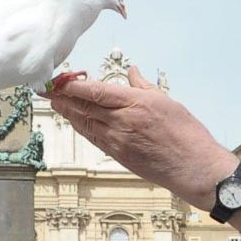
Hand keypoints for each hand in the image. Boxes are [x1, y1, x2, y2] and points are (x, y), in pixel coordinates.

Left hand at [47, 66, 240, 215]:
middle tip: (45, 89)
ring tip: (53, 103)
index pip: (94, 91)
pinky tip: (74, 121)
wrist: (194, 168)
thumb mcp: (167, 101)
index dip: (71, 85)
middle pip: (83, 107)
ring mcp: (118, 141)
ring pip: (84, 124)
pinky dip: (80, 127)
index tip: (58, 79)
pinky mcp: (119, 156)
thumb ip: (143, 86)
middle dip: (61, 98)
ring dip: (66, 112)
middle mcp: (122, 122)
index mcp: (135, 104)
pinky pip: (93, 138)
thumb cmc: (187, 135)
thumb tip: (131, 72)